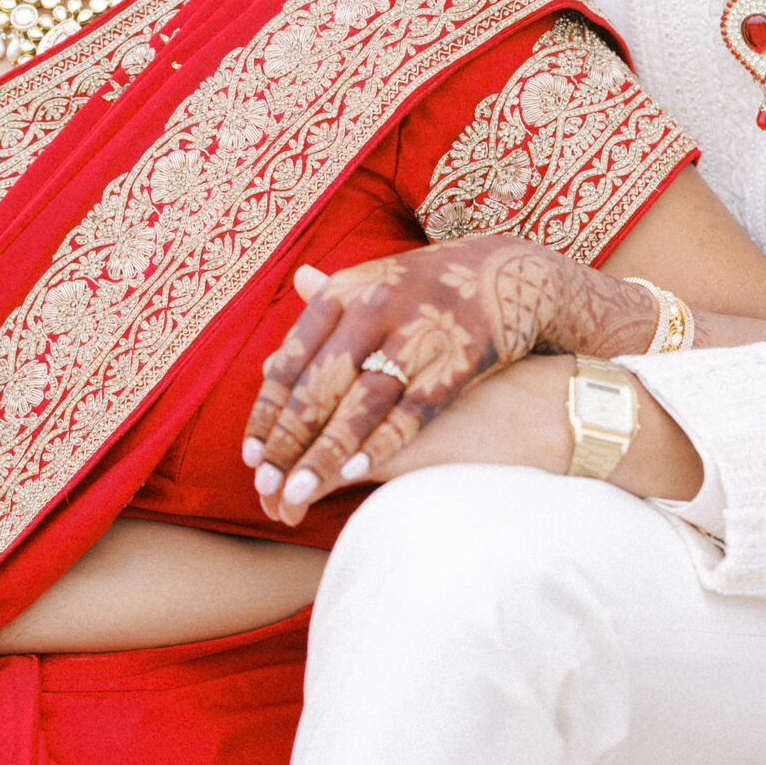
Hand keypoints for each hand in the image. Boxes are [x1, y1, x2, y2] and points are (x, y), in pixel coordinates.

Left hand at [243, 240, 654, 523]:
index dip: (269, 411)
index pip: (293, 359)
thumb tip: (291, 288)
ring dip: (326, 452)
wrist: (514, 272)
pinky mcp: (456, 358)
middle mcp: (375, 307)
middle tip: (264, 485)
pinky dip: (380, 442)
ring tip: (297, 492)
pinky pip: (411, 410)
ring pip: (361, 403)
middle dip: (289, 441)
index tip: (251, 454)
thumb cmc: (434, 286)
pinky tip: (352, 475)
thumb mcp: (377, 281)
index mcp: (347, 291)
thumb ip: (332, 296)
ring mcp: (417, 332)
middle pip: (320, 385)